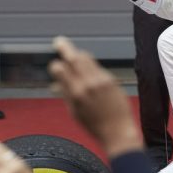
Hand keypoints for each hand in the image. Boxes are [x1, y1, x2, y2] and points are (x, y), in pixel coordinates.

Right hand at [49, 36, 142, 157]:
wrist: (118, 131)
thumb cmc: (94, 125)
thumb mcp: (74, 112)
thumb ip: (65, 94)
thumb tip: (55, 83)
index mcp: (76, 93)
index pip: (61, 69)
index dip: (56, 65)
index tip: (54, 65)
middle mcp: (88, 84)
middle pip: (74, 57)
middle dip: (65, 48)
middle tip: (59, 41)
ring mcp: (101, 80)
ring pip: (86, 58)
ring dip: (78, 54)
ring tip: (73, 54)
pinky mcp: (111, 80)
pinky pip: (97, 67)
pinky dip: (90, 66)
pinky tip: (88, 69)